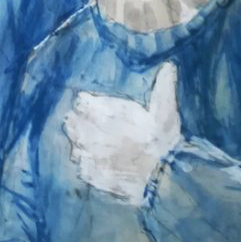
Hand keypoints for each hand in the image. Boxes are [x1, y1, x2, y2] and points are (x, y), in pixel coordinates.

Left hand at [63, 62, 181, 204]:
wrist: (161, 176)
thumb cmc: (163, 140)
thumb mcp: (166, 111)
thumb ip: (163, 89)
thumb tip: (169, 65)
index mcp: (104, 114)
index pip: (81, 103)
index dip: (84, 103)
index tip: (88, 103)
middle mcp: (91, 134)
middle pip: (71, 123)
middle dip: (77, 122)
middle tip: (87, 124)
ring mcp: (90, 156)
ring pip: (74, 147)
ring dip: (80, 144)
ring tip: (90, 144)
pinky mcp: (93, 175)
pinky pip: (82, 168)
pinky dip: (87, 166)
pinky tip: (96, 164)